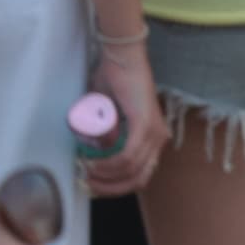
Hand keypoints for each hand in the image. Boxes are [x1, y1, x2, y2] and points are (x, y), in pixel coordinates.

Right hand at [83, 39, 159, 197]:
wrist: (121, 56)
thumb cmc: (114, 79)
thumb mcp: (109, 114)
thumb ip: (106, 131)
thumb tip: (94, 149)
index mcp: (153, 139)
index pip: (139, 175)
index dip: (116, 186)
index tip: (93, 184)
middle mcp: (158, 139)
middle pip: (138, 179)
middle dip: (110, 188)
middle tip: (87, 183)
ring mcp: (154, 133)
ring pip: (131, 170)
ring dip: (106, 176)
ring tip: (86, 171)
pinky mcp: (145, 125)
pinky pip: (128, 156)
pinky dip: (109, 164)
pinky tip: (94, 164)